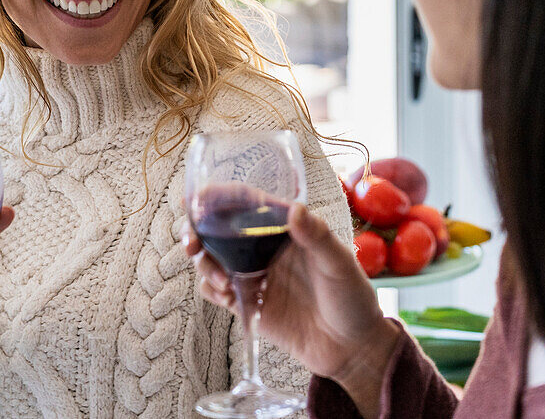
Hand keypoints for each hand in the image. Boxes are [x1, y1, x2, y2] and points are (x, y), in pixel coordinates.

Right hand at [184, 204, 399, 405]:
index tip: (197, 200)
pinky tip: (226, 296)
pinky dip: (212, 290)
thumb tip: (295, 209)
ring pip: (212, 259)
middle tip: (192, 243)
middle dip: (197, 231)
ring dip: (204, 264)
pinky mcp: (249, 304)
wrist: (351, 348)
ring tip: (221, 281)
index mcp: (286, 229)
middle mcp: (265, 248)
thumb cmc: (353, 298)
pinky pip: (217, 291)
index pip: (246, 203)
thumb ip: (317, 237)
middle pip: (219, 229)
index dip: (218, 196)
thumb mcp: (340, 264)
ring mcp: (255, 275)